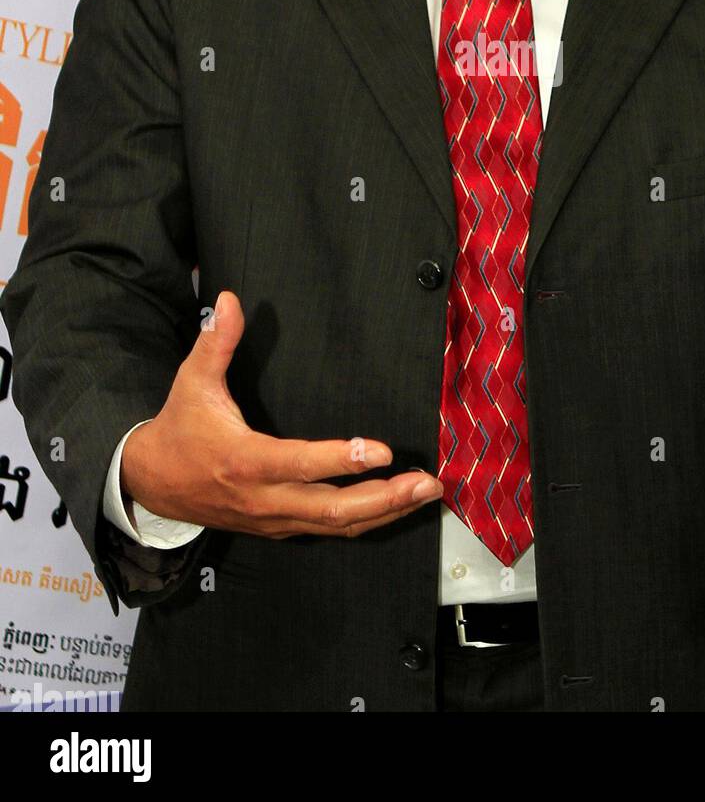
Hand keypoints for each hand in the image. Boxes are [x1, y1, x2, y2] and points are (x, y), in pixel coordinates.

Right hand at [120, 290, 443, 539]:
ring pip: (337, 526)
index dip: (341, 460)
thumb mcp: (192, 382)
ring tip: (426, 493)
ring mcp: (275, 518)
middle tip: (426, 483)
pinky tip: (397, 506)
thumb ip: (216, 341)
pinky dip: (368, 520)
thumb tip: (231, 298)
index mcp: (244, 461)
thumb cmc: (180, 428)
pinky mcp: (281, 527)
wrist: (152, 484)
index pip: (299, 465)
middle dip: (384, 498)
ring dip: (386, 511)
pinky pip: (330, 530)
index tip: (382, 451)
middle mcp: (264, 498)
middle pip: (332, 510)